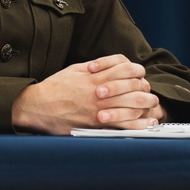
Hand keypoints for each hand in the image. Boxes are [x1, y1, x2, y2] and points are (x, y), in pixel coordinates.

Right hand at [11, 54, 161, 134]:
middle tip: (145, 90)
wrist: (38, 107)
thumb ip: (94, 67)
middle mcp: (100, 93)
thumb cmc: (54, 88)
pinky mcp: (97, 125)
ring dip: (147, 104)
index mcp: (95, 77)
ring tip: (151, 104)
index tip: (137, 75)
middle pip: (135, 86)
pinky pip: (126, 126)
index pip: (127, 68)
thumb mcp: (73, 70)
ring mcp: (100, 110)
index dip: (137, 70)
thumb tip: (112, 64)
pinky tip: (149, 123)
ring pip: (135, 105)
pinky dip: (141, 125)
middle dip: (145, 87)